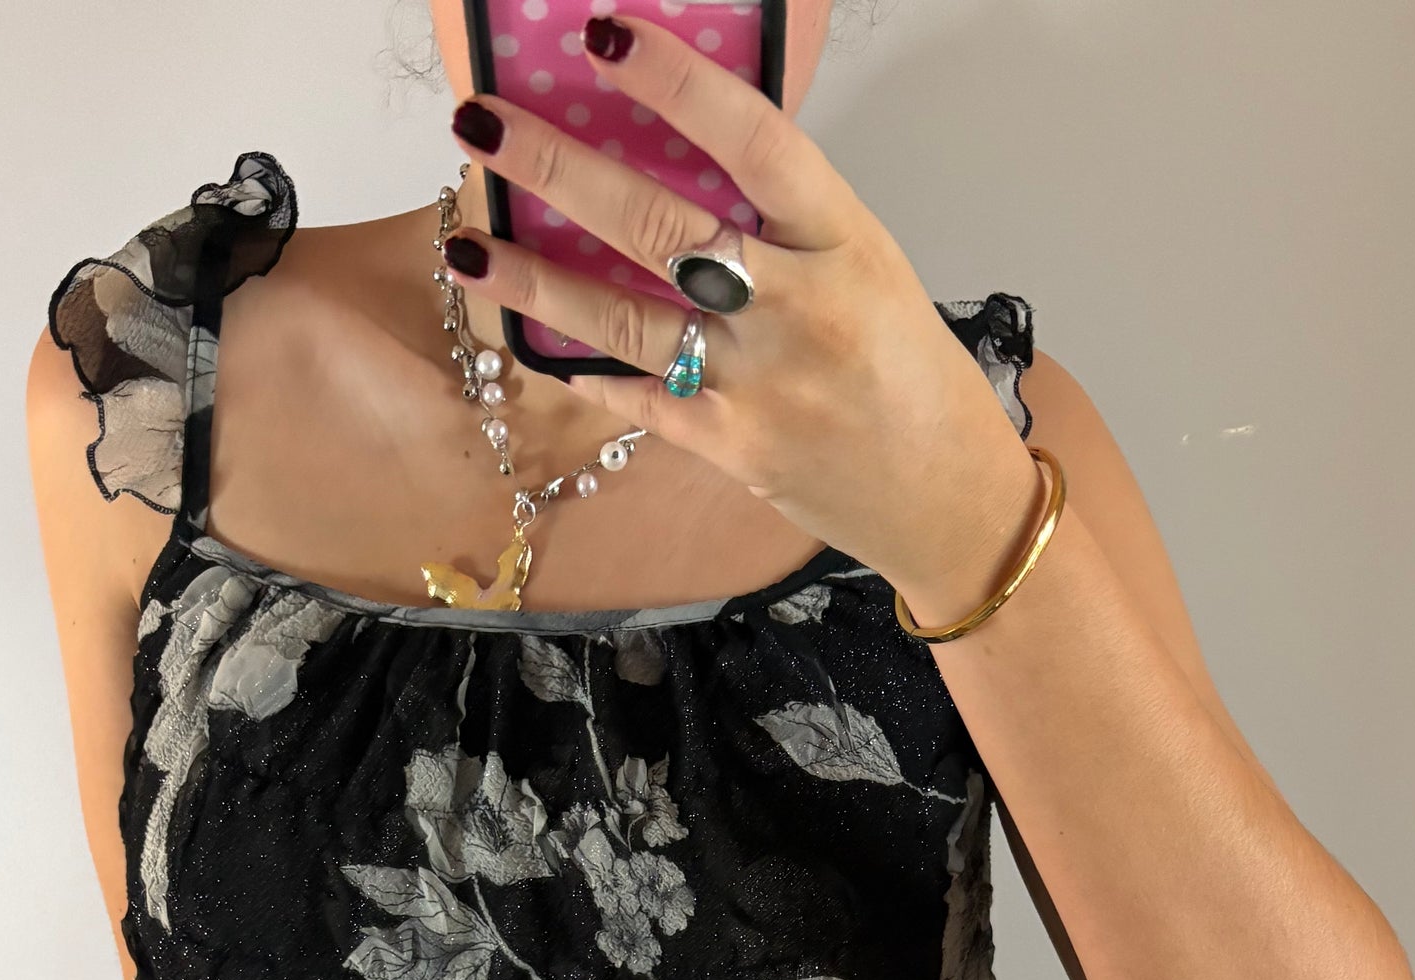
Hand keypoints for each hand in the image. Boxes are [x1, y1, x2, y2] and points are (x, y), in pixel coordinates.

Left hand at [444, 12, 1042, 622]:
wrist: (945, 499)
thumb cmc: (908, 371)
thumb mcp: (867, 269)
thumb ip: (785, 223)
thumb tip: (680, 161)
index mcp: (845, 242)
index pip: (753, 141)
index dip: (675, 84)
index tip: (603, 36)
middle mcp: (799, 308)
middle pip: (660, 224)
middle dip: (558, 168)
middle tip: (483, 124)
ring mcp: (759, 384)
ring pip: (625, 318)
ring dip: (535, 281)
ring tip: (469, 244)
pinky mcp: (731, 448)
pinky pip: (640, 397)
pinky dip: (586, 368)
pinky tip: (535, 343)